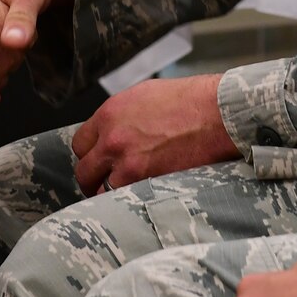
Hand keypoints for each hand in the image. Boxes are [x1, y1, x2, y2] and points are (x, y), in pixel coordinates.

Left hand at [71, 73, 237, 194]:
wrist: (216, 115)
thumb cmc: (188, 100)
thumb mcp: (144, 95)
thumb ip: (121, 115)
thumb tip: (112, 129)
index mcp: (110, 114)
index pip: (80, 144)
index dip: (89, 155)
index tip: (97, 162)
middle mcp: (112, 140)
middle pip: (84, 171)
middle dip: (92, 179)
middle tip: (102, 184)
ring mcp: (128, 164)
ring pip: (102, 191)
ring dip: (111, 193)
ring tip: (123, 194)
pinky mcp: (147, 183)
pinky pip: (126, 200)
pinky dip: (130, 202)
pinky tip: (138, 199)